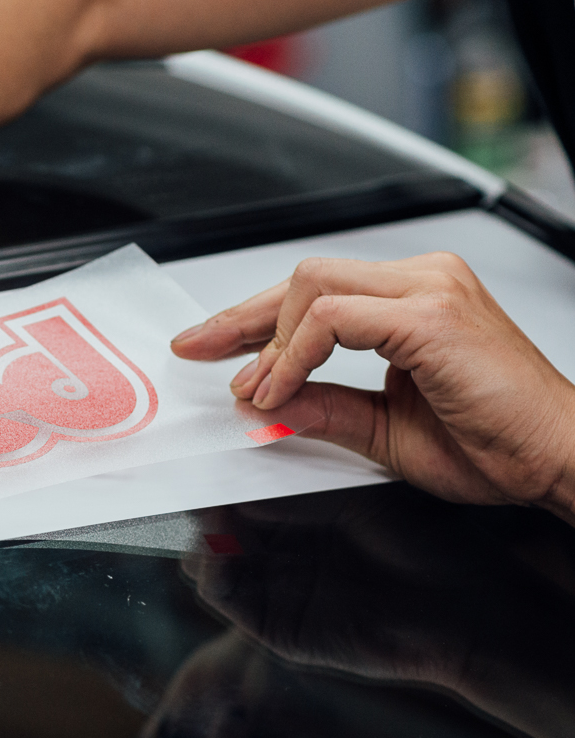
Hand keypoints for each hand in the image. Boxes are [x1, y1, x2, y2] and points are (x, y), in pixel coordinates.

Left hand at [171, 253, 574, 519]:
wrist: (559, 460)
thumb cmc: (497, 443)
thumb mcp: (385, 429)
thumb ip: (325, 408)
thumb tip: (265, 403)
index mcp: (415, 298)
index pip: (313, 290)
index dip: (252, 317)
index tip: (208, 345)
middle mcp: (424, 281)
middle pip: (303, 277)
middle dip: (242, 317)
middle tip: (199, 350)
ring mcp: (430, 291)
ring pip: (311, 286)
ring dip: (269, 342)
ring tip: (255, 389)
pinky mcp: (431, 317)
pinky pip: (332, 319)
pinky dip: (294, 355)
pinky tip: (282, 389)